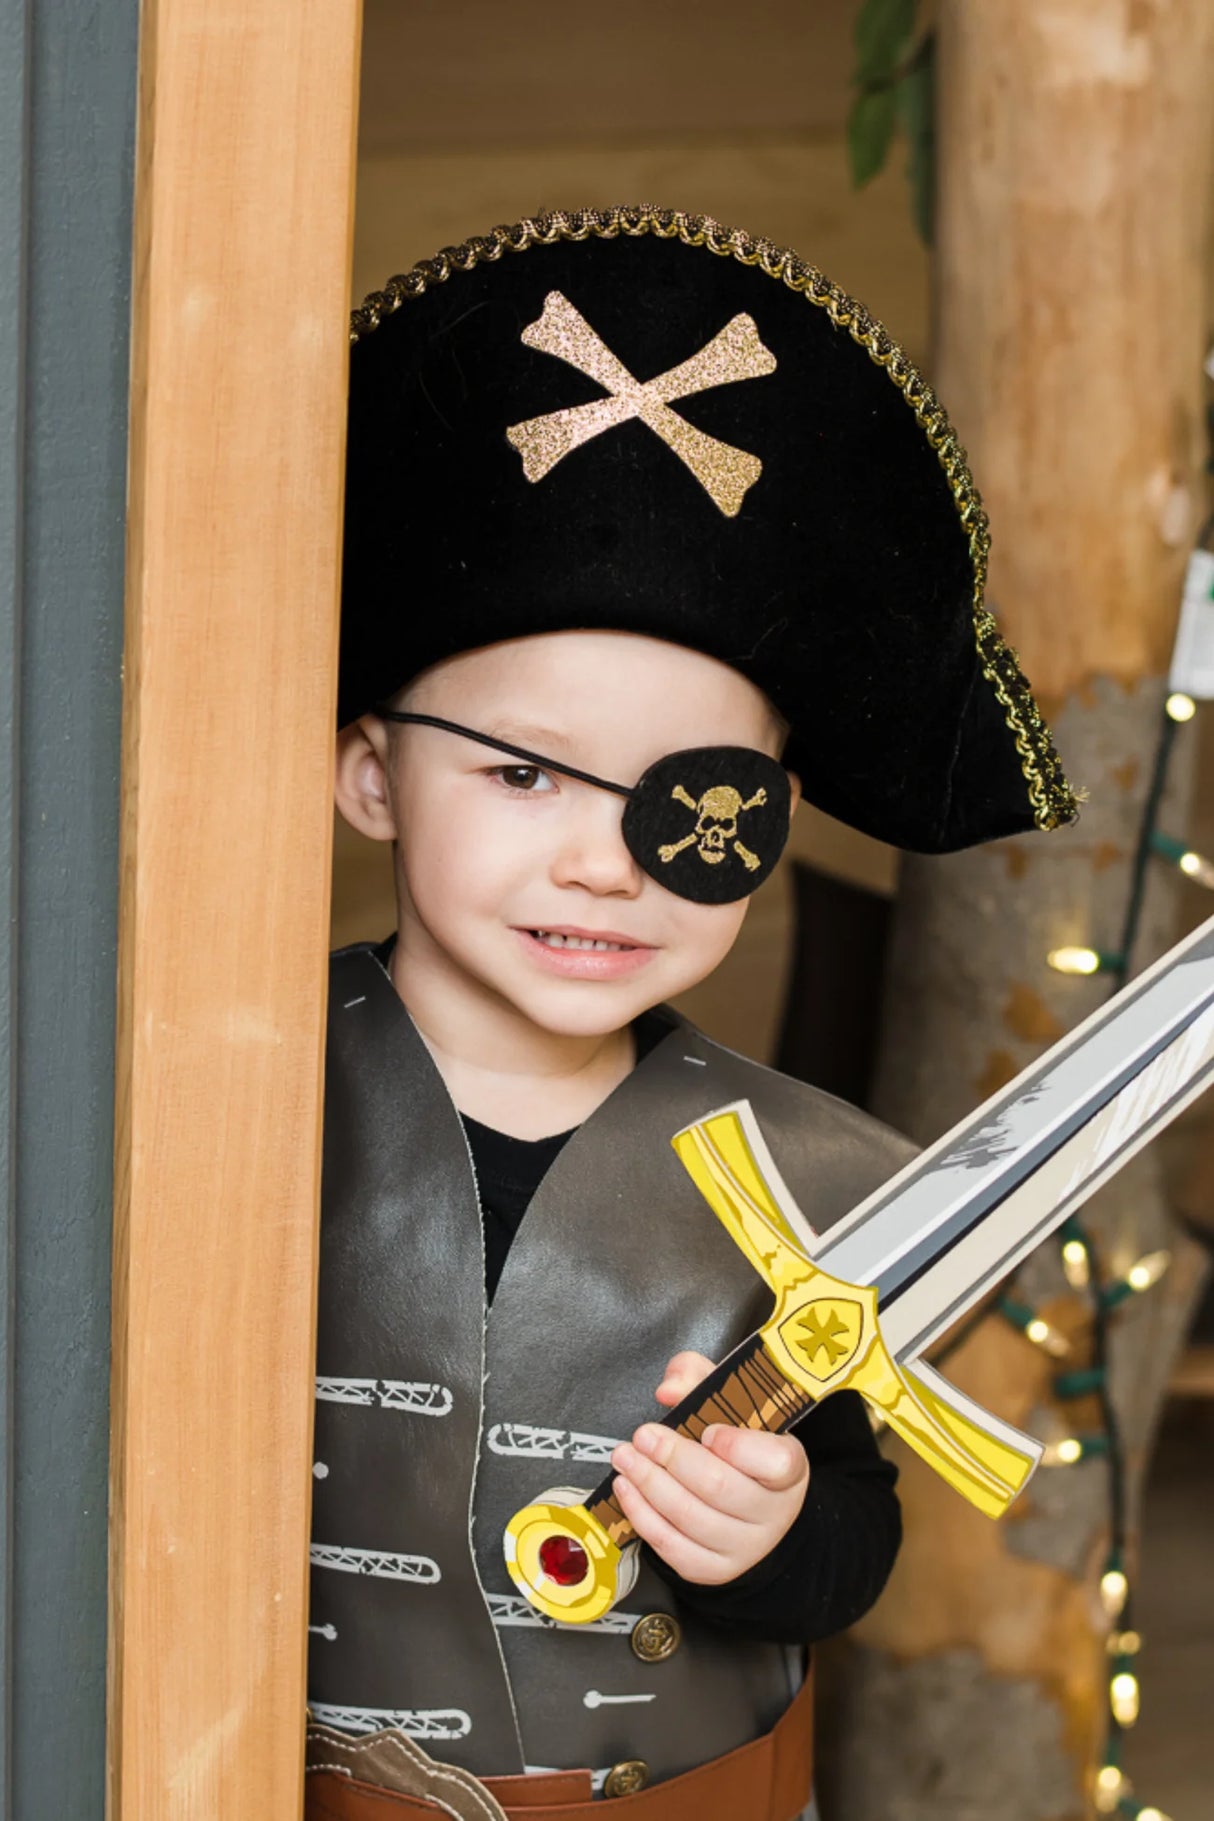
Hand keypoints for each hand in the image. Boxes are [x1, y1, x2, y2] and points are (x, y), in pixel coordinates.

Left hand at [609, 1350, 809, 1585]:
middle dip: (673, 1458)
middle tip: (643, 1435)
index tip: (708, 1430)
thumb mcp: (731, 1404)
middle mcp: (772, 1513)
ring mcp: (744, 1547)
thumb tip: (668, 1390)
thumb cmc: (740, 1448)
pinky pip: (672, 1547)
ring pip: (690, 1518)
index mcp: (788, 1468)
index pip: (775, 1463)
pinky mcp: (713, 1569)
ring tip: (625, 1458)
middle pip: (719, 1488)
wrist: (755, 1509)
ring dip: (649, 1485)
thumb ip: (699, 1380)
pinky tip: (627, 1490)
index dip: (739, 1447)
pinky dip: (643, 1517)